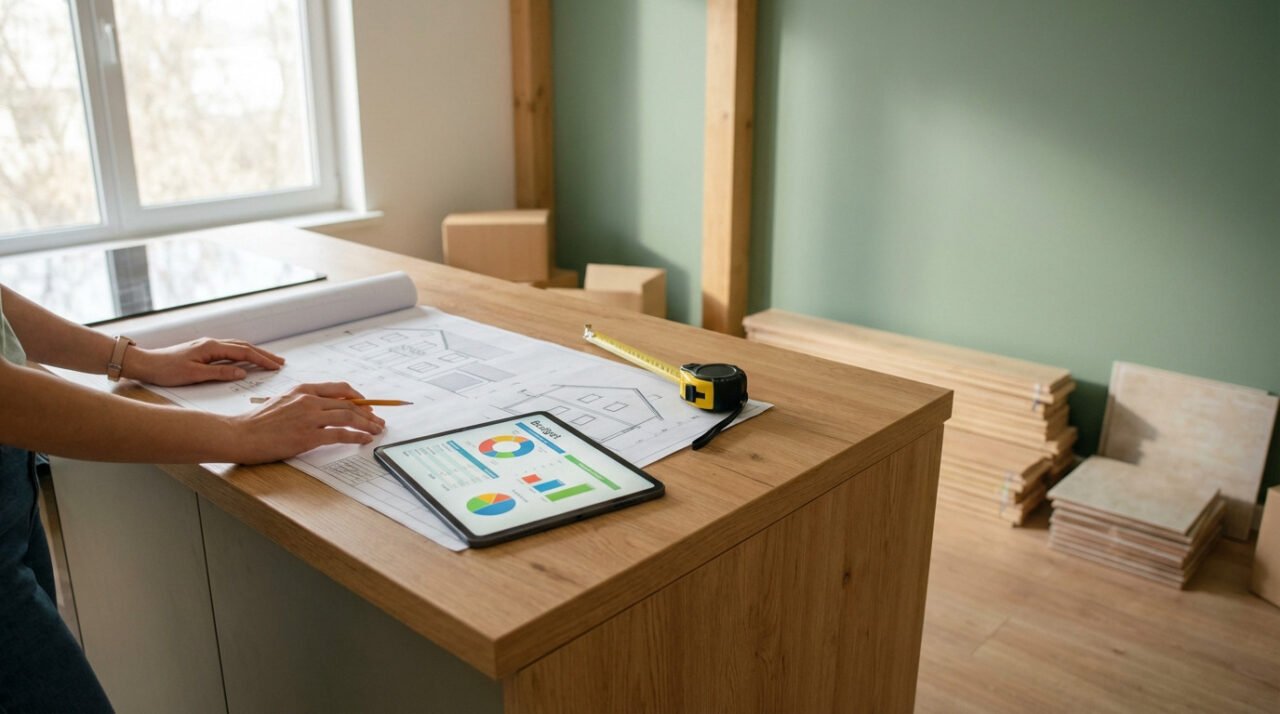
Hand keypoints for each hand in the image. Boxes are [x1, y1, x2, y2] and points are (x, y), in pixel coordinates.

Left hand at [125, 338, 285, 386]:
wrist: (146, 363)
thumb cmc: (167, 370)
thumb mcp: (195, 375)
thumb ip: (220, 374)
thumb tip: (243, 373)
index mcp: (212, 348)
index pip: (244, 352)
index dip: (262, 359)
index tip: (276, 367)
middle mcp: (212, 343)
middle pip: (244, 346)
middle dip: (264, 354)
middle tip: (280, 362)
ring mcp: (208, 346)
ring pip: (238, 347)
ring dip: (255, 353)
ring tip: (269, 360)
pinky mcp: (203, 350)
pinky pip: (229, 350)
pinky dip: (243, 354)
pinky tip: (247, 359)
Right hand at [228, 382, 386, 463]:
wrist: (240, 434)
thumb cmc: (258, 422)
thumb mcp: (282, 402)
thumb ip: (303, 402)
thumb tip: (324, 408)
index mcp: (302, 389)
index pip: (339, 388)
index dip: (358, 397)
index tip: (367, 405)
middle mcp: (308, 399)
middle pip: (348, 403)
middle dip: (368, 412)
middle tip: (378, 420)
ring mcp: (309, 417)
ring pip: (349, 417)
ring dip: (367, 424)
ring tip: (377, 430)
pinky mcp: (308, 436)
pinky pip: (341, 434)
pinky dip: (357, 436)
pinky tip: (365, 439)